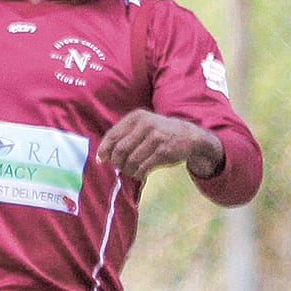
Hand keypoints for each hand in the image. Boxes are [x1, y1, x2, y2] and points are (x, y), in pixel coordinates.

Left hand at [95, 111, 222, 184]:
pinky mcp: (164, 151)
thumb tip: (101, 156)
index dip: (103, 150)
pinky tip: (140, 174)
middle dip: (116, 162)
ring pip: (131, 161)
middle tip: (119, 167)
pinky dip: (139, 174)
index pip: (112, 135)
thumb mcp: (142, 126)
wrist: (189, 136)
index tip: (100, 160)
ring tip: (131, 171)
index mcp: (136, 117)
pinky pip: (143, 167)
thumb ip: (123, 136)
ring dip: (128, 170)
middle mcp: (145, 125)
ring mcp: (156, 137)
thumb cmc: (159, 133)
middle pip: (120, 150)